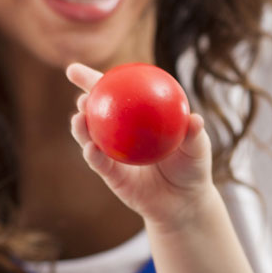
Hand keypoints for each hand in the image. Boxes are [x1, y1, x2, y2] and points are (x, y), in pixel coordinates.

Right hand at [67, 62, 214, 228]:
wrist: (184, 202)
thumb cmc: (192, 168)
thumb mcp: (197, 149)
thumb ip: (194, 135)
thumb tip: (195, 119)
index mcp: (138, 118)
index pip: (116, 94)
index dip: (95, 80)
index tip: (74, 70)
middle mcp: (121, 133)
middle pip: (97, 111)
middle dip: (83, 98)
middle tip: (80, 92)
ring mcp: (113, 154)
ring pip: (90, 137)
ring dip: (81, 127)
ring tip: (79, 118)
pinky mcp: (112, 176)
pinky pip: (100, 164)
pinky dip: (93, 155)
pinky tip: (90, 148)